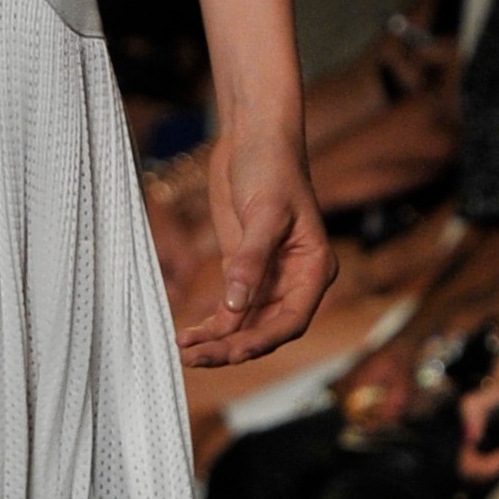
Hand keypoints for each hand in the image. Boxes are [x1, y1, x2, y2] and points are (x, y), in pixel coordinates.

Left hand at [174, 125, 333, 368]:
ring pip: (245, 325)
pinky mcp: (243, 271)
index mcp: (314, 270)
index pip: (292, 320)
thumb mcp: (263, 214)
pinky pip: (228, 310)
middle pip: (266, 330)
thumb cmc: (272, 169)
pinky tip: (187, 338)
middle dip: (232, 347)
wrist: (255, 140)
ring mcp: (269, 279)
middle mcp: (295, 281)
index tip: (232, 351)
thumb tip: (234, 306)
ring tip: (184, 352)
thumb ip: (250, 261)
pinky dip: (210, 325)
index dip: (262, 340)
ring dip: (217, 342)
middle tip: (196, 358)